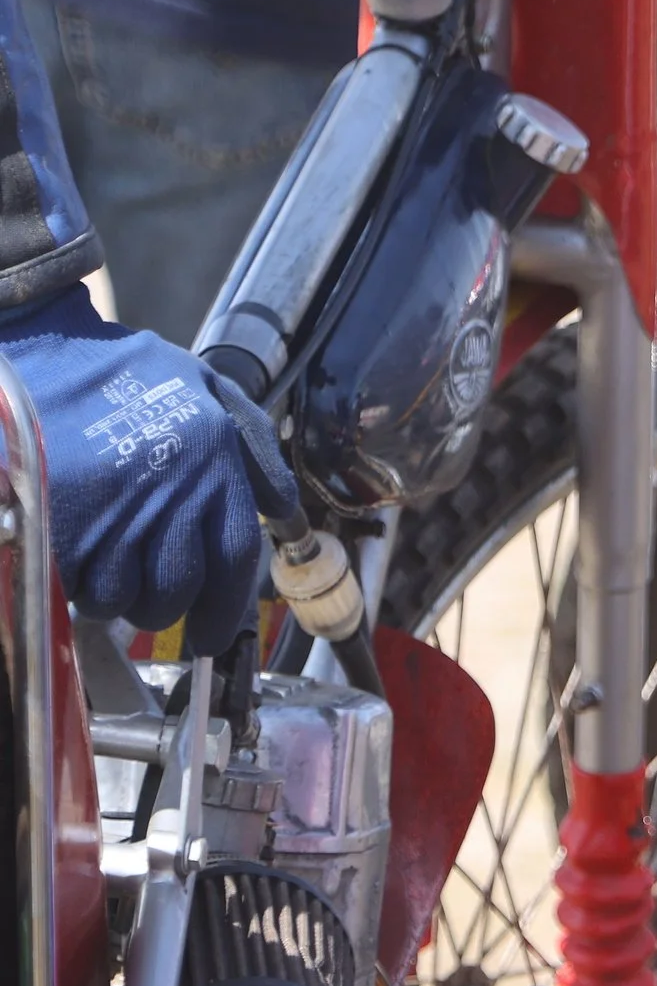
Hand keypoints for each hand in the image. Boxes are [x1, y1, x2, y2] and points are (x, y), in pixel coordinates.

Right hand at [1, 285, 295, 653]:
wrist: (43, 352)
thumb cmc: (127, 374)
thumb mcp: (210, 388)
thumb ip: (256, 448)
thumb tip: (285, 509)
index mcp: (214, 461)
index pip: (236, 557)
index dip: (225, 606)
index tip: (212, 633)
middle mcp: (169, 490)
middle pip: (179, 589)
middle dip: (166, 606)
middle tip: (151, 597)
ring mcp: (111, 510)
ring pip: (123, 597)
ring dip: (116, 597)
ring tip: (107, 569)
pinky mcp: (58, 523)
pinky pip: (76, 585)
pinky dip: (76, 585)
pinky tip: (75, 558)